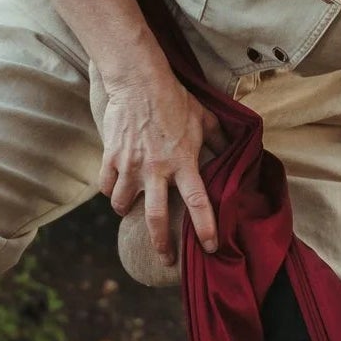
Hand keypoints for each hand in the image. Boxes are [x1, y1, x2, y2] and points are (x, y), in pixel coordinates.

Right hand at [92, 62, 226, 257]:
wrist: (139, 80)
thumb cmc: (174, 98)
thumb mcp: (204, 118)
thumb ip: (219, 139)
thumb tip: (234, 151)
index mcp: (183, 162)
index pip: (199, 203)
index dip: (206, 228)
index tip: (211, 248)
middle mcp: (157, 169)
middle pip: (157, 218)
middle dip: (161, 244)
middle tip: (165, 260)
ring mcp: (130, 165)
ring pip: (123, 205)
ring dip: (127, 211)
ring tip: (129, 211)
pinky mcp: (111, 157)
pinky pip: (106, 186)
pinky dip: (111, 191)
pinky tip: (116, 190)